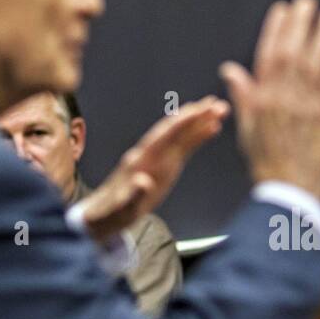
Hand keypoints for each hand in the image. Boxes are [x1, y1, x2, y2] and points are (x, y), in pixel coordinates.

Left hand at [77, 97, 227, 243]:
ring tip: (219, 110)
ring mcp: (155, 159)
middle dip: (195, 117)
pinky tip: (209, 129)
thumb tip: (144, 182)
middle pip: (174, 131)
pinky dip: (195, 136)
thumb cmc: (111, 214)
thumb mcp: (120, 210)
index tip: (199, 111)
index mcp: (140, 163)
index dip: (182, 124)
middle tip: (218, 104)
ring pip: (180, 135)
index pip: (164, 138)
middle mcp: (148, 155)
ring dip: (199, 122)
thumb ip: (132, 196)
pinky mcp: (161, 165)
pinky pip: (181, 146)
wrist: (100, 214)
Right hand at [219, 0, 319, 201]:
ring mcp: (309, 105)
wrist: (290, 191)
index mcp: (262, 99)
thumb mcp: (247, 128)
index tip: (283, 10)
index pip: (268, 55)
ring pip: (317, 60)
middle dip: (301, 23)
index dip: (275, 29)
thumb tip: (231, 70)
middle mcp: (285, 97)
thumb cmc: (268, 162)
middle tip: (308, 2)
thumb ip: (243, 95)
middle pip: (293, 51)